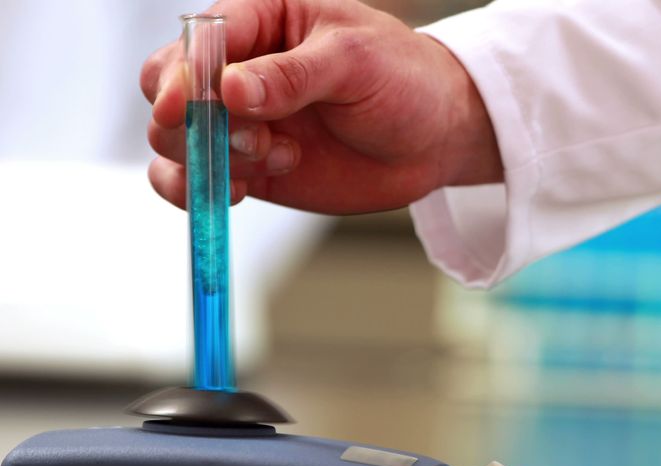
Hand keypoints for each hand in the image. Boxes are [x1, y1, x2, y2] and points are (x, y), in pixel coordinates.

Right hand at [141, 0, 501, 213]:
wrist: (435, 137)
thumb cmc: (404, 80)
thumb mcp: (356, 63)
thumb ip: (294, 75)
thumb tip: (231, 89)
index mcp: (262, 19)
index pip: (199, 40)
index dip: (184, 73)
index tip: (188, 105)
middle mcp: (239, 69)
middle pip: (166, 88)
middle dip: (192, 120)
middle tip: (254, 138)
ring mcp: (240, 121)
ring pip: (173, 138)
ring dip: (209, 157)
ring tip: (278, 156)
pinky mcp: (249, 167)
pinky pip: (193, 180)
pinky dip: (198, 190)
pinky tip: (241, 189)